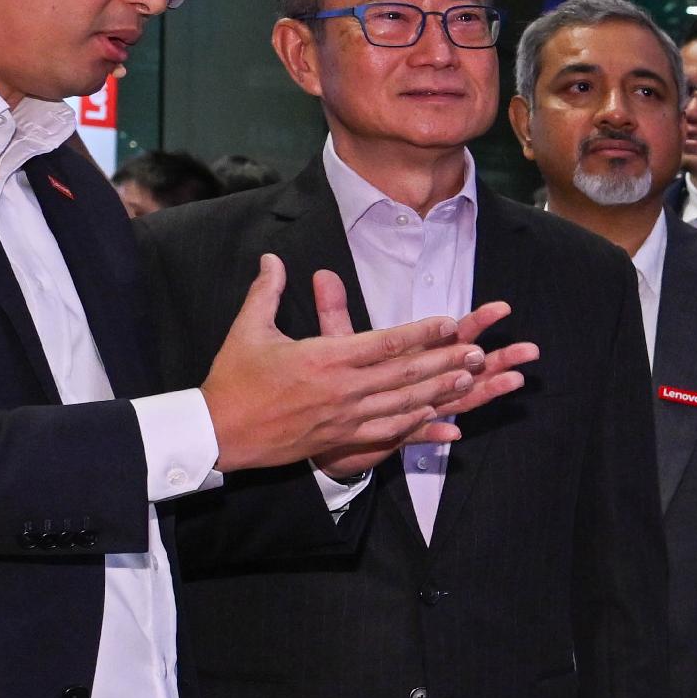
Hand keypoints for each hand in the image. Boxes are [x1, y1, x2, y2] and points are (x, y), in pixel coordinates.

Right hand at [202, 255, 534, 472]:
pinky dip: (416, 425)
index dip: (422, 332)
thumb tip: (271, 258)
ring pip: (403, 403)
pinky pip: (387, 433)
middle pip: (404, 373)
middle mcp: (342, 390)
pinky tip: (440, 418)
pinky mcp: (340, 439)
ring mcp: (344, 418)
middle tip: (479, 351)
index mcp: (323, 358)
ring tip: (470, 378)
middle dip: (444, 361)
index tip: (451, 323)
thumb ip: (266, 292)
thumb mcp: (248, 330)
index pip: (384, 343)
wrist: (217, 434)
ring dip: (440, 391)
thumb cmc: (233, 380)